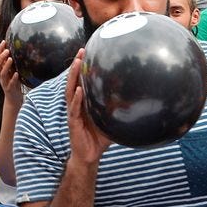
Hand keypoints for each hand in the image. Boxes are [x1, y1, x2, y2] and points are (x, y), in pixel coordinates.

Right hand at [0, 40, 22, 102]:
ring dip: (6, 65)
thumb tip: (16, 49)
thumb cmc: (13, 83)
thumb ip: (11, 63)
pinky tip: (16, 74)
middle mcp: (1, 76)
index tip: (4, 41)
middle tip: (7, 50)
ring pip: (2, 73)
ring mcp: (4, 82)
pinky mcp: (9, 89)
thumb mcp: (11, 71)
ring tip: (11, 59)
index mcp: (1, 70)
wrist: (13, 100)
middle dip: (1, 57)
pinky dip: (13, 78)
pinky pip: (10, 84)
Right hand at [65, 48, 109, 164]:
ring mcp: (73, 112)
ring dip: (73, 77)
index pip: (81, 80)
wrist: (89, 156)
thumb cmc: (99, 137)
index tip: (87, 51)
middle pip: (73, 81)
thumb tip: (136, 102)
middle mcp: (76, 104)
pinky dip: (76, 99)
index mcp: (83, 102)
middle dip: (76, 66)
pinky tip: (79, 90)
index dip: (83, 66)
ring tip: (78, 64)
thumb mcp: (111, 120)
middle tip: (82, 51)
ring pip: (70, 91)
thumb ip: (119, 110)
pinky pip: (74, 109)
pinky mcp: (73, 122)